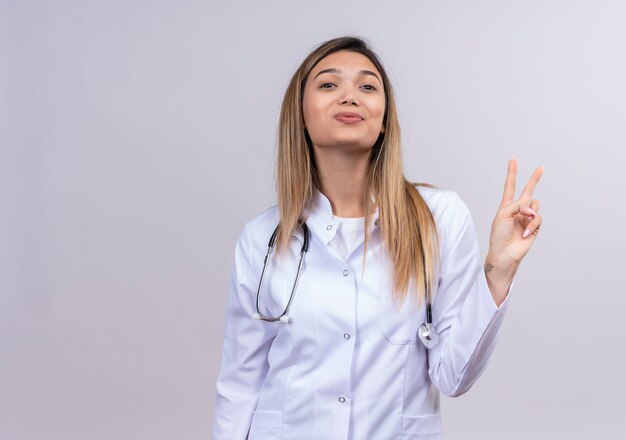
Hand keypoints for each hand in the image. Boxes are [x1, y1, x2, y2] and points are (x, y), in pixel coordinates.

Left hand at [487, 158, 543, 272]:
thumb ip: (517, 205)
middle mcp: (518, 210)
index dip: (512, 173)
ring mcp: (527, 217)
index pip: (510, 186)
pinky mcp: (535, 226)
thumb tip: (532, 207)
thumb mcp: (503, 215)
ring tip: (523, 220)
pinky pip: (538, 218)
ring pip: (535, 204)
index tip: (513, 160)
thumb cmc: (499, 234)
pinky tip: (525, 232)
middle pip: (528, 191)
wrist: (505, 252)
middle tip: (541, 168)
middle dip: (534, 179)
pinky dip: (532, 223)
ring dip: (529, 211)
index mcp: (507, 205)